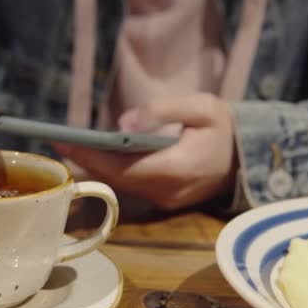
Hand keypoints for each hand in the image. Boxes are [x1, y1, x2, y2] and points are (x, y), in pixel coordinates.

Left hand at [53, 93, 237, 209]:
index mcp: (179, 168)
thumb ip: (163, 110)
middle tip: (55, 141)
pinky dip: (111, 171)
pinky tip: (94, 156)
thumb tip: (123, 123)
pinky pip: (132, 186)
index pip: (124, 165)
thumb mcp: (204, 107)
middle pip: (116, 178)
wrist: (252, 159)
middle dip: (85, 160)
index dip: (91, 155)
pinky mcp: (166, 200)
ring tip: (68, 146)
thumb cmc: (228, 128)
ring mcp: (166, 200)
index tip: (62, 140)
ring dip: (95, 166)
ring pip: (122, 184)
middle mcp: (168, 191)